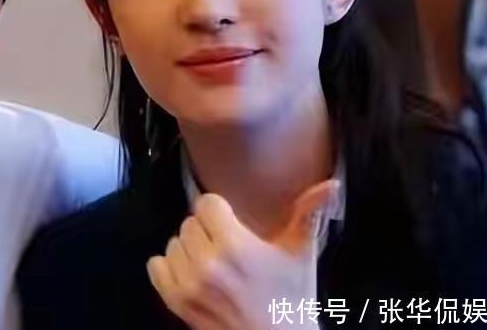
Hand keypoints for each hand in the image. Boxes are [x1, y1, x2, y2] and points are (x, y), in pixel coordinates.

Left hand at [146, 180, 339, 329]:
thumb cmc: (292, 298)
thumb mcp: (301, 254)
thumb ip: (308, 215)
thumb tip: (331, 184)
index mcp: (235, 245)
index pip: (206, 204)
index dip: (220, 212)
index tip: (233, 225)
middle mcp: (207, 263)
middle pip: (189, 223)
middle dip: (206, 231)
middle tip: (227, 249)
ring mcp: (188, 284)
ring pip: (173, 243)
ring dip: (189, 250)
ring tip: (212, 264)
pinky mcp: (175, 302)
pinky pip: (155, 266)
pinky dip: (169, 267)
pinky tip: (192, 274)